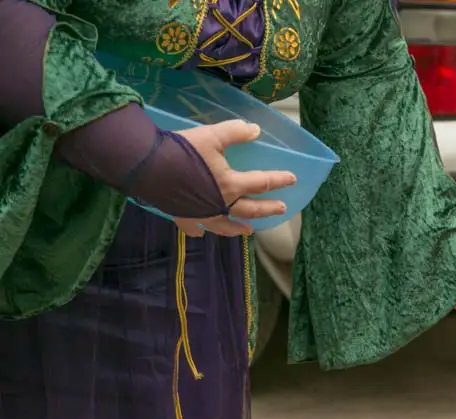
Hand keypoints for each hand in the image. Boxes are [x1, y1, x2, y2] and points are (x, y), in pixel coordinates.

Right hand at [173, 120, 296, 236]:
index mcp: (230, 184)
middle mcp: (220, 204)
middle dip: (267, 209)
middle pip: (249, 209)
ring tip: (248, 231)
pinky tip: (201, 233)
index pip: (261, 183)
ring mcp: (201, 213)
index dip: (278, 180)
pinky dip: (199, 231)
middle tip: (282, 210)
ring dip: (238, 228)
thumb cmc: (182, 150)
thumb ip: (235, 132)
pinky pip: (193, 227)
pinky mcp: (182, 215)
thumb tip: (256, 130)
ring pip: (225, 225)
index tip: (292, 179)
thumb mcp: (212, 135)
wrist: (146, 166)